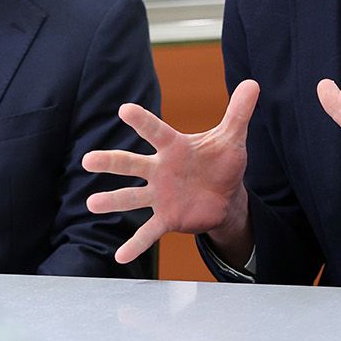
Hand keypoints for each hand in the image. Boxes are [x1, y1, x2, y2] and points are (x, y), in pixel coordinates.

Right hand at [84, 80, 259, 263]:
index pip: (156, 131)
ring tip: (92, 203)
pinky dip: (135, 245)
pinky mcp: (166, 218)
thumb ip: (239, 112)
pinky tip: (119, 257)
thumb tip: (253, 82)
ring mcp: (160, 195)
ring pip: (132, 197)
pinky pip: (148, 232)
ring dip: (113, 201)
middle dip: (110, 162)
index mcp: (174, 148)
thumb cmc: (221, 162)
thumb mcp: (232, 138)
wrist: (225, 196)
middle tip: (88, 160)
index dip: (142, 121)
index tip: (124, 109)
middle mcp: (160, 170)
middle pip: (132, 164)